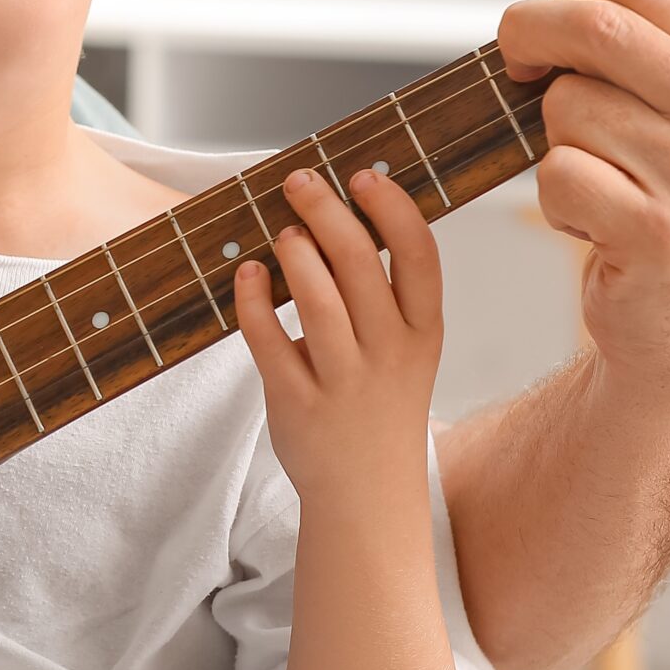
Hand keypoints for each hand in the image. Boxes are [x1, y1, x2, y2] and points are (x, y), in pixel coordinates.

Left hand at [234, 167, 443, 507]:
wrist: (368, 494)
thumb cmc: (381, 405)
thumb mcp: (405, 348)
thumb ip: (382, 293)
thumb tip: (338, 218)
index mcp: (422, 331)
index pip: (420, 255)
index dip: (393, 208)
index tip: (364, 175)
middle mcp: (389, 352)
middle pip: (359, 264)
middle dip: (326, 210)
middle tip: (299, 181)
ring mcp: (344, 381)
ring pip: (316, 299)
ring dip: (293, 253)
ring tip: (282, 231)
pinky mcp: (297, 403)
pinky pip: (268, 341)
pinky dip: (253, 300)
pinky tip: (247, 274)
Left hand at [498, 0, 669, 392]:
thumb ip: (638, 0)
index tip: (542, 26)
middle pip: (595, 28)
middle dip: (530, 40)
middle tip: (518, 69)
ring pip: (568, 106)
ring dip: (555, 141)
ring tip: (600, 177)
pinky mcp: (661, 234)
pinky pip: (559, 175)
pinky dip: (554, 200)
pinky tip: (595, 223)